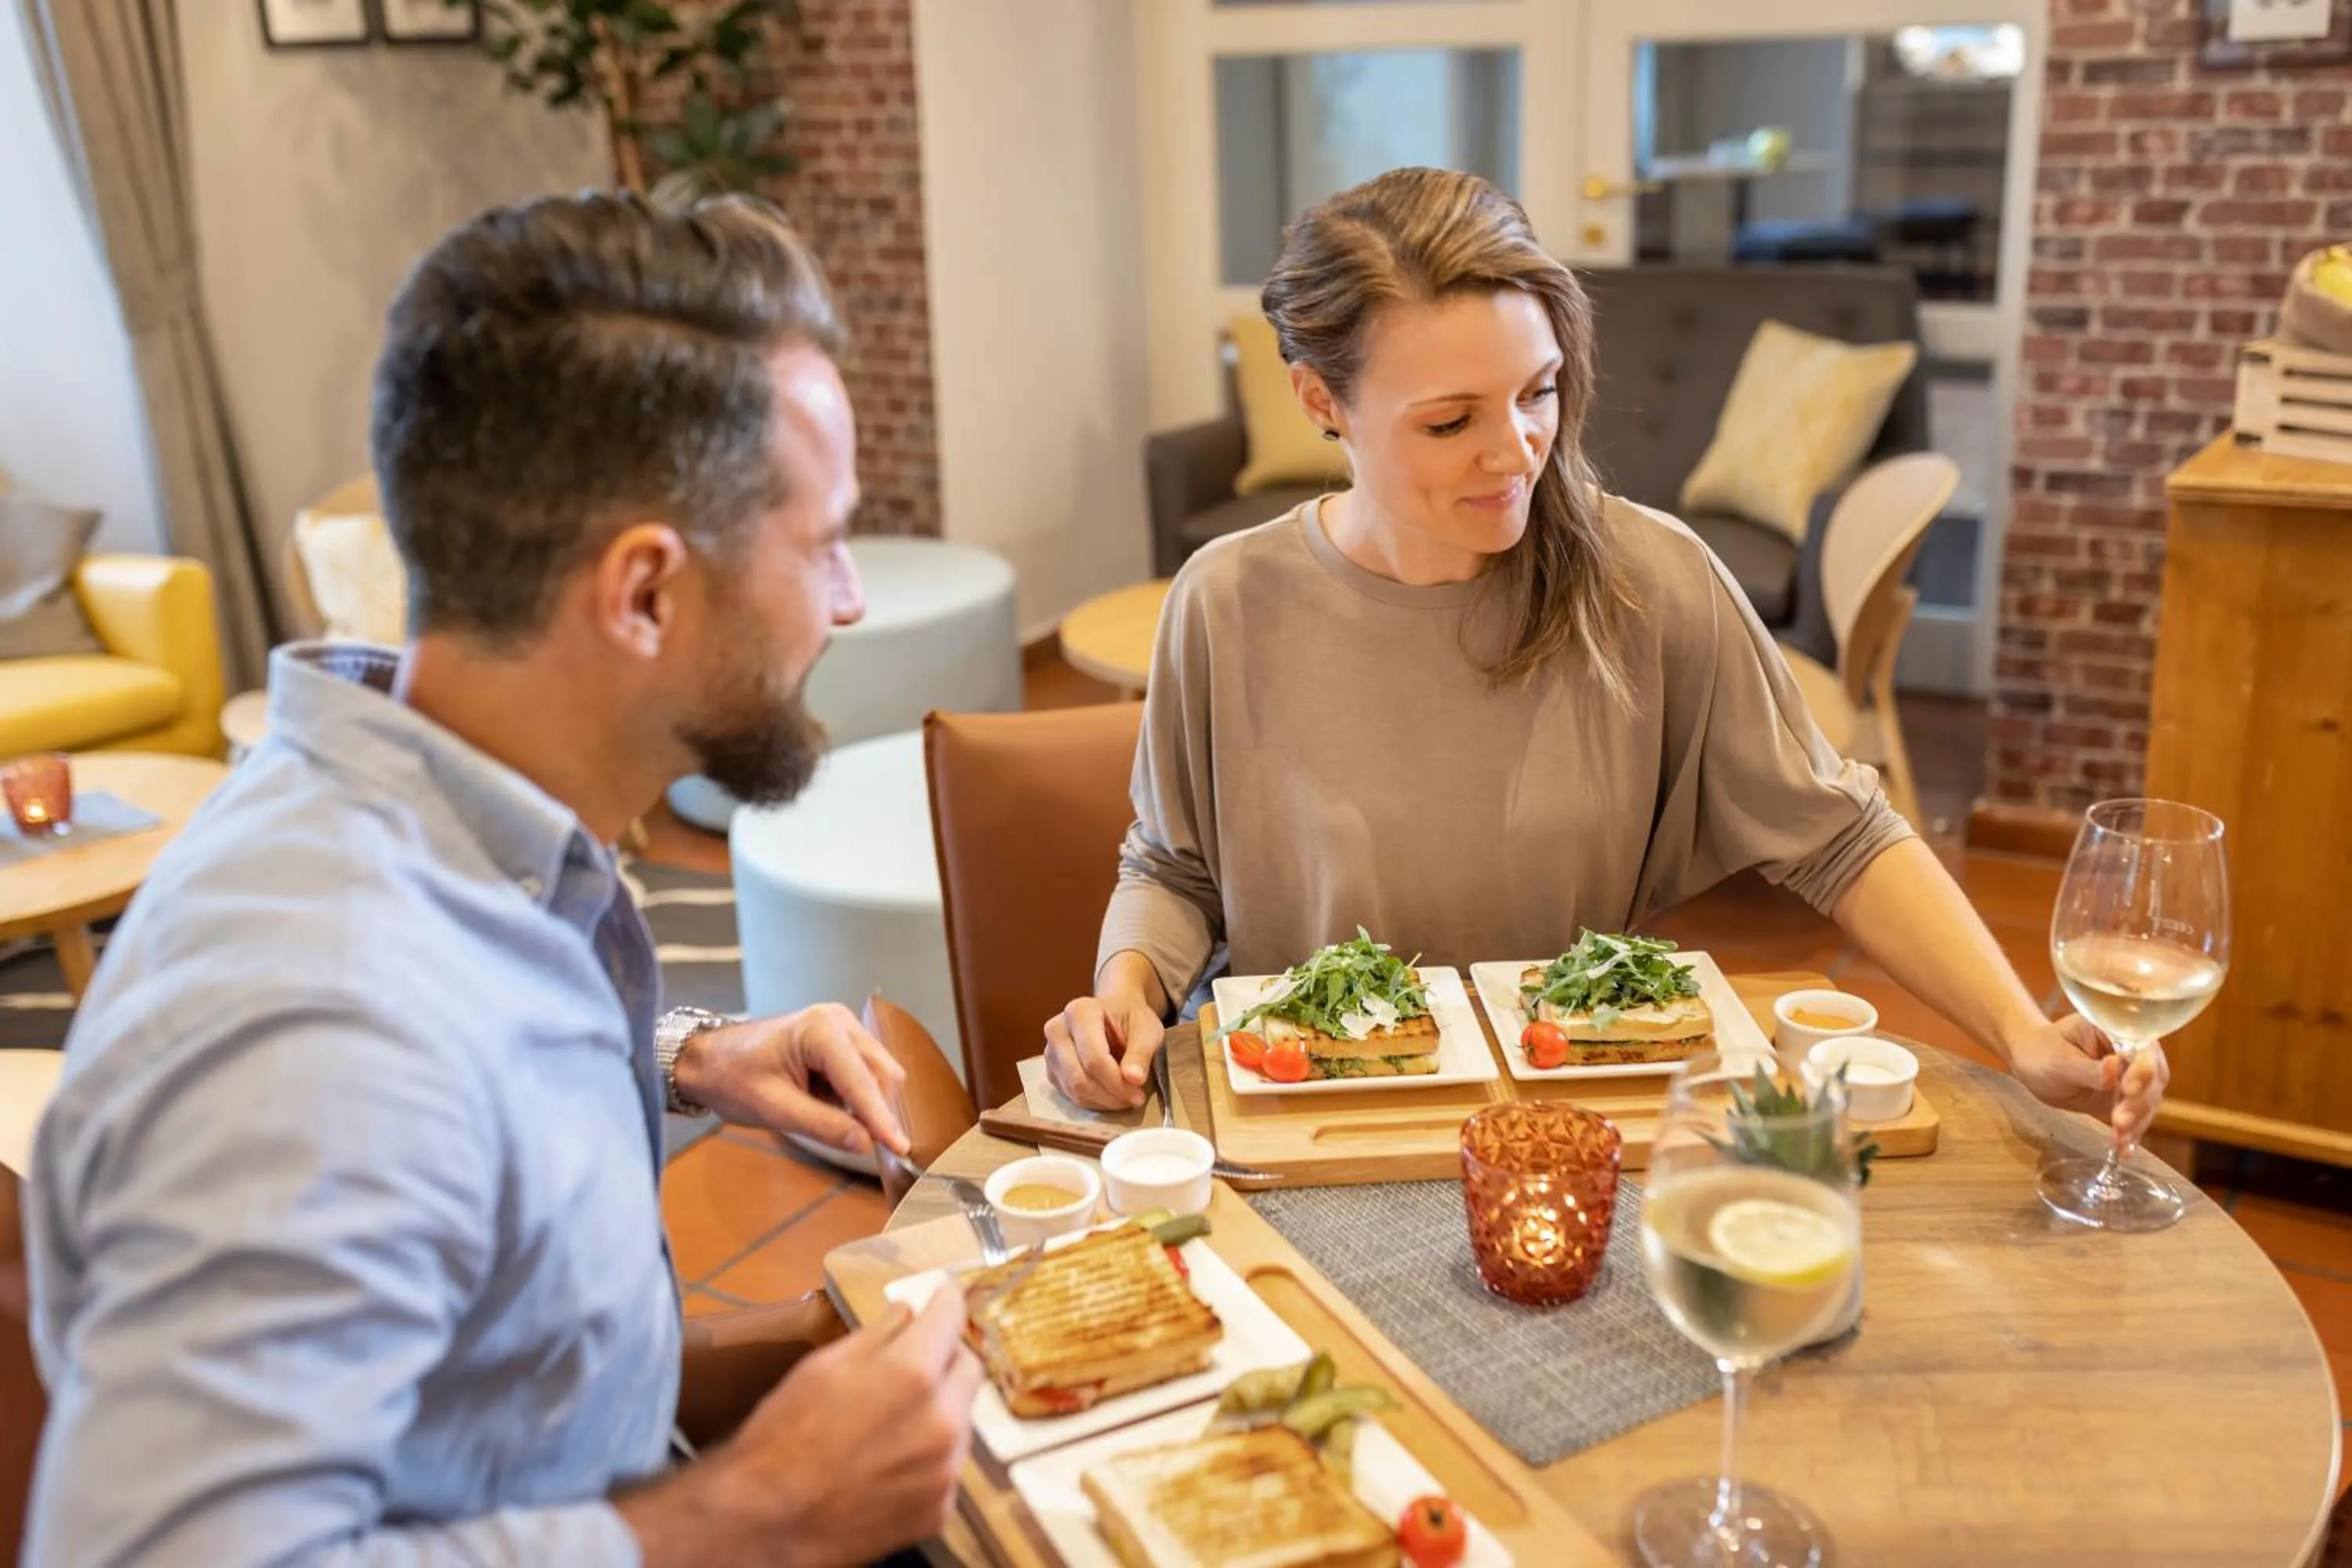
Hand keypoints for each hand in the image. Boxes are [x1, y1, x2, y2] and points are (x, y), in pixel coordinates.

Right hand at [625, 1285, 980, 1567]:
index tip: (944, 1295)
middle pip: (969, 1367)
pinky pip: (948, 1465)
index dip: (947, 1300)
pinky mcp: (940, 1507)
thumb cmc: (783, 1436)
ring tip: (893, 1419)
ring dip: (939, 1408)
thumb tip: (909, 1313)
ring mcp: (945, 1469)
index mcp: (912, 1374)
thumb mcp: (822, 1367)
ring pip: (962, 1419)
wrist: (766, 1521)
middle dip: (946, 1356)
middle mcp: (942, 1420)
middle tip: (916, 1358)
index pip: (951, 1318)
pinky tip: (891, 1461)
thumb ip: (877, 1335)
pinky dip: (929, 1455)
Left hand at [674, 1005, 909, 1155]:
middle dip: (877, 1111)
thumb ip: (823, 1125)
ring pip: (879, 1074)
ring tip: (824, 1116)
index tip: (899, 1148)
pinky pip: (865, 1074)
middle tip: (863, 1146)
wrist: (708, 1060)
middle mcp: (839, 1021)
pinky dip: (856, 1098)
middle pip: (882, 1074)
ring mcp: (843, 1029)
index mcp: (820, 1029)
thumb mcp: (774, 1109)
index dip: (881, 1118)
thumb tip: (865, 1143)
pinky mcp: (842, 1042)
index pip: (862, 1081)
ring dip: (865, 1104)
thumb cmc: (732, 1077)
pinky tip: (827, 1105)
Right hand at [1043, 992, 1164, 1109]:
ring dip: (1104, 1101)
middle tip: (1135, 1099)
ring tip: (1126, 1097)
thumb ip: (1141, 1052)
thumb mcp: (1146, 1028)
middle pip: (1080, 1078)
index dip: (1117, 1082)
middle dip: (1111, 1095)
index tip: (1139, 1094)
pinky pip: (1070, 1095)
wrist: (1113, 1013)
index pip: (1094, 1059)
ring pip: (1074, 1090)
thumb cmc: (1130, 1018)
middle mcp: (1057, 1030)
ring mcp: (1051, 1052)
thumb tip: (1134, 1079)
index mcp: (1079, 1012)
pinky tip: (1112, 1094)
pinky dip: (1094, 1101)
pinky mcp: (1051, 1070)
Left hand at [2003, 1013, 2168, 1151]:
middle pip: (2152, 1078)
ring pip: (2148, 1101)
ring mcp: (2134, 1078)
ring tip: (2121, 1139)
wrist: (2034, 1062)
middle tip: (2121, 1121)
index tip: (2128, 1088)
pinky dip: (2131, 1134)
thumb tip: (2114, 1070)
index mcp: (2119, 1029)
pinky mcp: (2127, 1100)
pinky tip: (2123, 1150)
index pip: (2141, 1049)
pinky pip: (2136, 1117)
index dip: (2141, 1069)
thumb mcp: (2059, 1059)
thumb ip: (2087, 1068)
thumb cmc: (2044, 1051)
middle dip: (2139, 1102)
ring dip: (2137, 1122)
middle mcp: (2135, 1052)